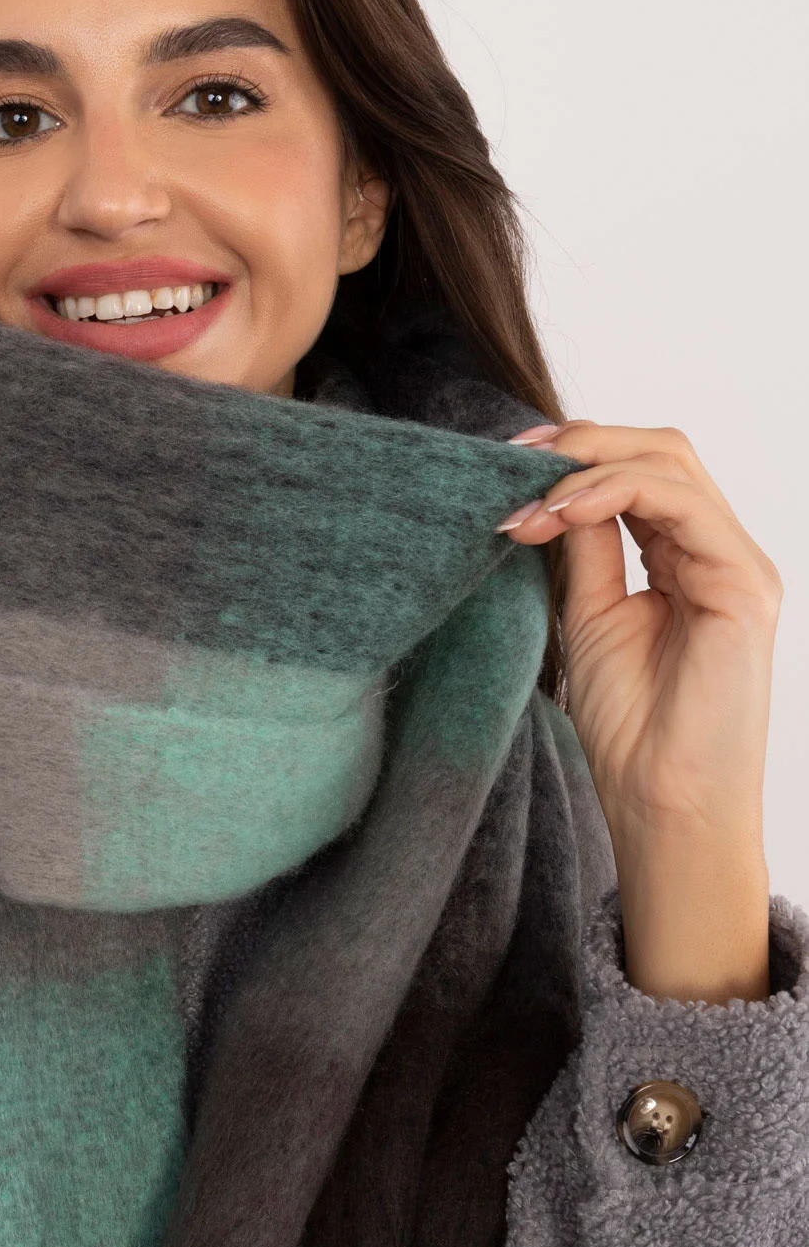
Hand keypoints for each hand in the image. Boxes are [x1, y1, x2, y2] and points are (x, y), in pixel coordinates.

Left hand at [496, 419, 781, 999]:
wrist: (659, 802)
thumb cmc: (628, 728)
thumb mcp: (587, 615)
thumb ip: (584, 548)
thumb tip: (552, 487)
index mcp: (685, 559)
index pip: (638, 471)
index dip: (572, 455)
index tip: (502, 466)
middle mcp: (718, 553)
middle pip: (660, 450)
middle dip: (578, 443)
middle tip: (509, 461)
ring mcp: (737, 564)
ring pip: (670, 463)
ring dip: (586, 466)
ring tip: (527, 498)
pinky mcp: (743, 582)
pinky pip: (681, 504)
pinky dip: (614, 492)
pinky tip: (561, 513)